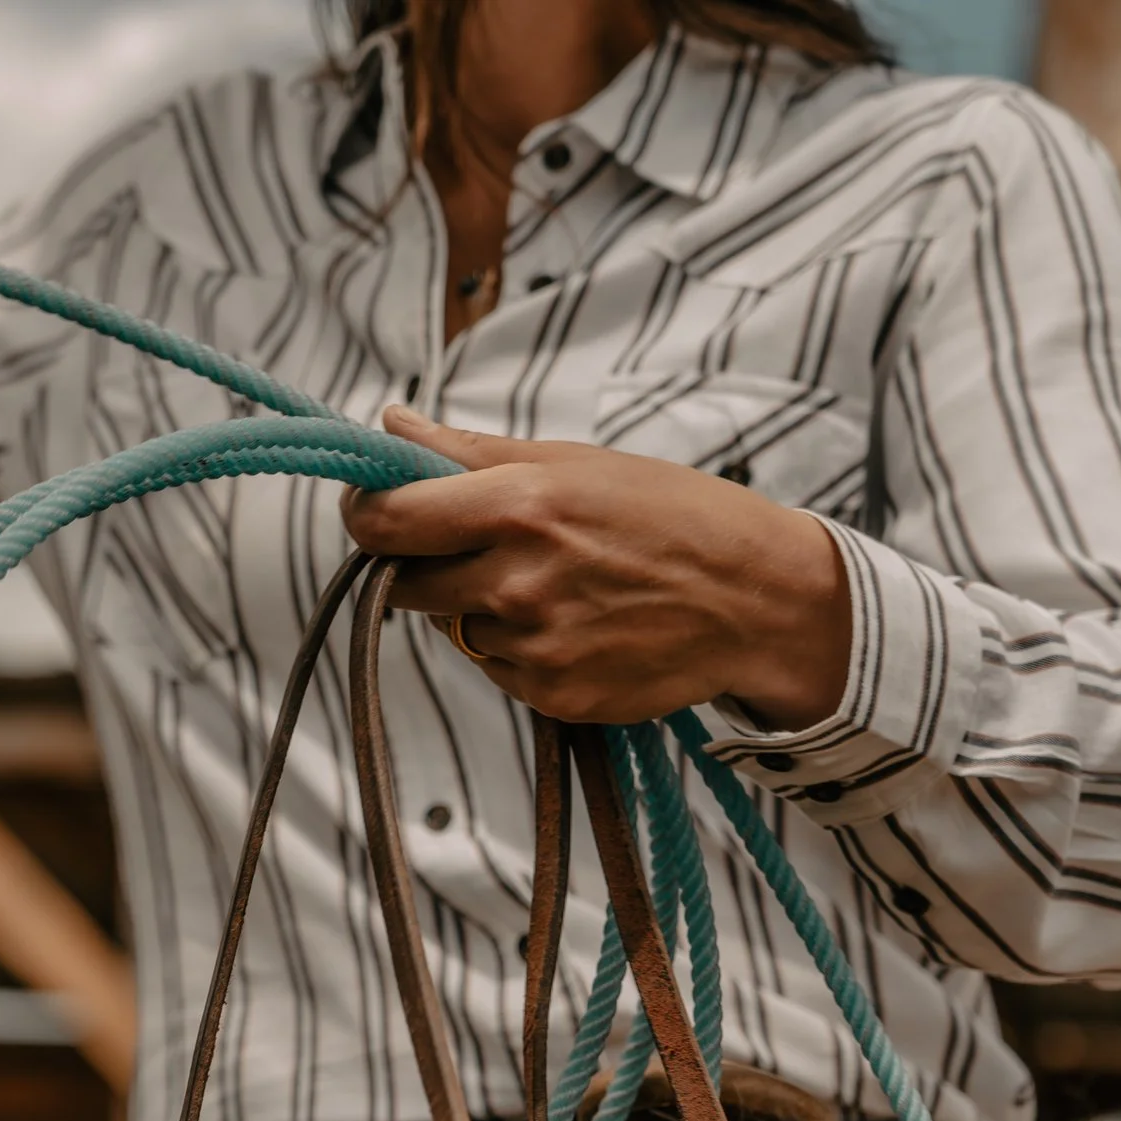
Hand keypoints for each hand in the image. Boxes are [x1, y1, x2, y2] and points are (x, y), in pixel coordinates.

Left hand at [342, 407, 852, 728]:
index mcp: (519, 507)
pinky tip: (577, 622)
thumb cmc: (669, 514)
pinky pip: (497, 669)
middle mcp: (518, 582)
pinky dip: (518, 648)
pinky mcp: (553, 696)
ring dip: (479, 606)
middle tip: (474, 544)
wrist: (755, 600)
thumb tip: (389, 424)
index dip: (364, 515)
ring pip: (454, 627)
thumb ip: (470, 452)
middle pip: (403, 584)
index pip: (385, 523)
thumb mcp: (575, 462)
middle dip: (423, 563)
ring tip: (556, 583)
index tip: (373, 508)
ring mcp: (534, 648)